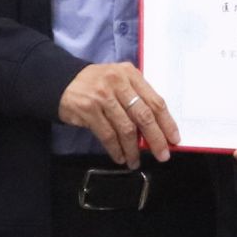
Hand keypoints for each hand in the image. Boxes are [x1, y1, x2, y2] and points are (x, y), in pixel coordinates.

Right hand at [58, 64, 177, 167]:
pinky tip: (120, 157)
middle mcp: (118, 83)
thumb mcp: (119, 81)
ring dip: (133, 149)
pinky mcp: (89, 109)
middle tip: (162, 155)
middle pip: (144, 115)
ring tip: (135, 161)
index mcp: (130, 74)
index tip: (174, 139)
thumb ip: (136, 98)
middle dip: (155, 139)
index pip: (155, 101)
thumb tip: (156, 129)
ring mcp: (102, 96)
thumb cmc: (97, 84)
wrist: (62, 82)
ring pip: (126, 128)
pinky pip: (107, 135)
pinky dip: (116, 149)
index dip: (167, 122)